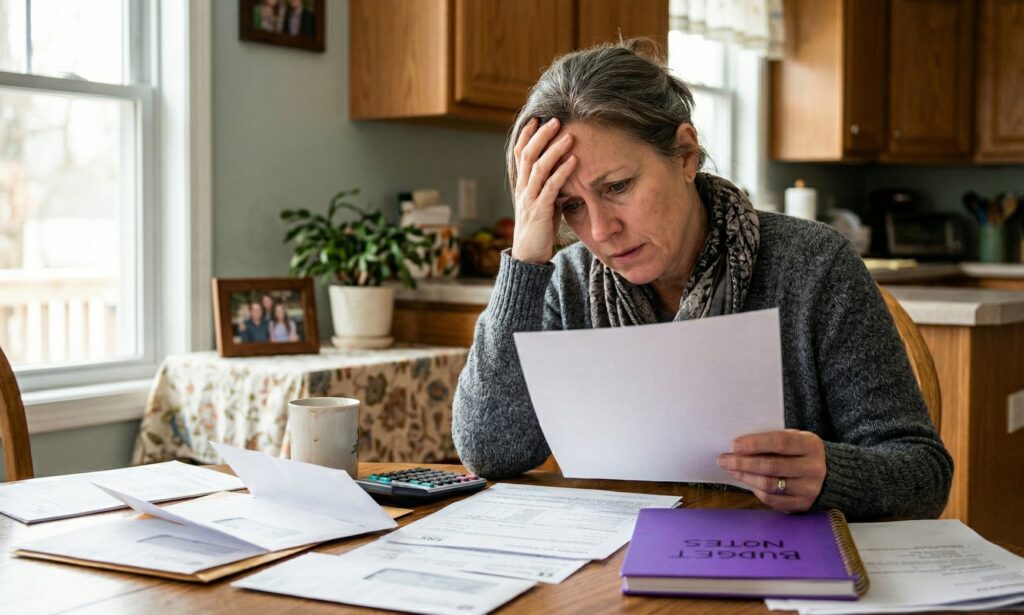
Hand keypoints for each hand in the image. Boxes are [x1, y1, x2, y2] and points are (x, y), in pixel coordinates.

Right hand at [510, 117, 577, 263]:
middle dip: (541, 136)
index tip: (537, 118)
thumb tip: (564, 171)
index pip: (520, 154)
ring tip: (568, 136)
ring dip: (554, 150)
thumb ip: (549, 186)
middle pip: (527, 155)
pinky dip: (563, 172)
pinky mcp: (540, 211)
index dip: (527, 135)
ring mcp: (530, 200)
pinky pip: (551, 187)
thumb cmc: (539, 230)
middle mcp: (523, 189)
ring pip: (538, 168)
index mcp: (522, 186)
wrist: (529, 256)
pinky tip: (574, 161)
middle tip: (555, 120)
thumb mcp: (543, 203)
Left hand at [717, 429, 826, 512]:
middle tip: (723, 459)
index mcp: (811, 445)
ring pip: (770, 485)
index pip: (781, 443)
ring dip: (745, 477)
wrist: (831, 475)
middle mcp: (813, 468)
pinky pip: (773, 500)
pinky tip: (746, 481)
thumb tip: (739, 445)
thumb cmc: (802, 452)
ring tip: (731, 469)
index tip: (734, 445)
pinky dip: (756, 490)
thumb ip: (773, 439)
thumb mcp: (796, 439)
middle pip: (772, 466)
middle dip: (743, 463)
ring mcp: (809, 489)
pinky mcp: (802, 505)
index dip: (756, 444)